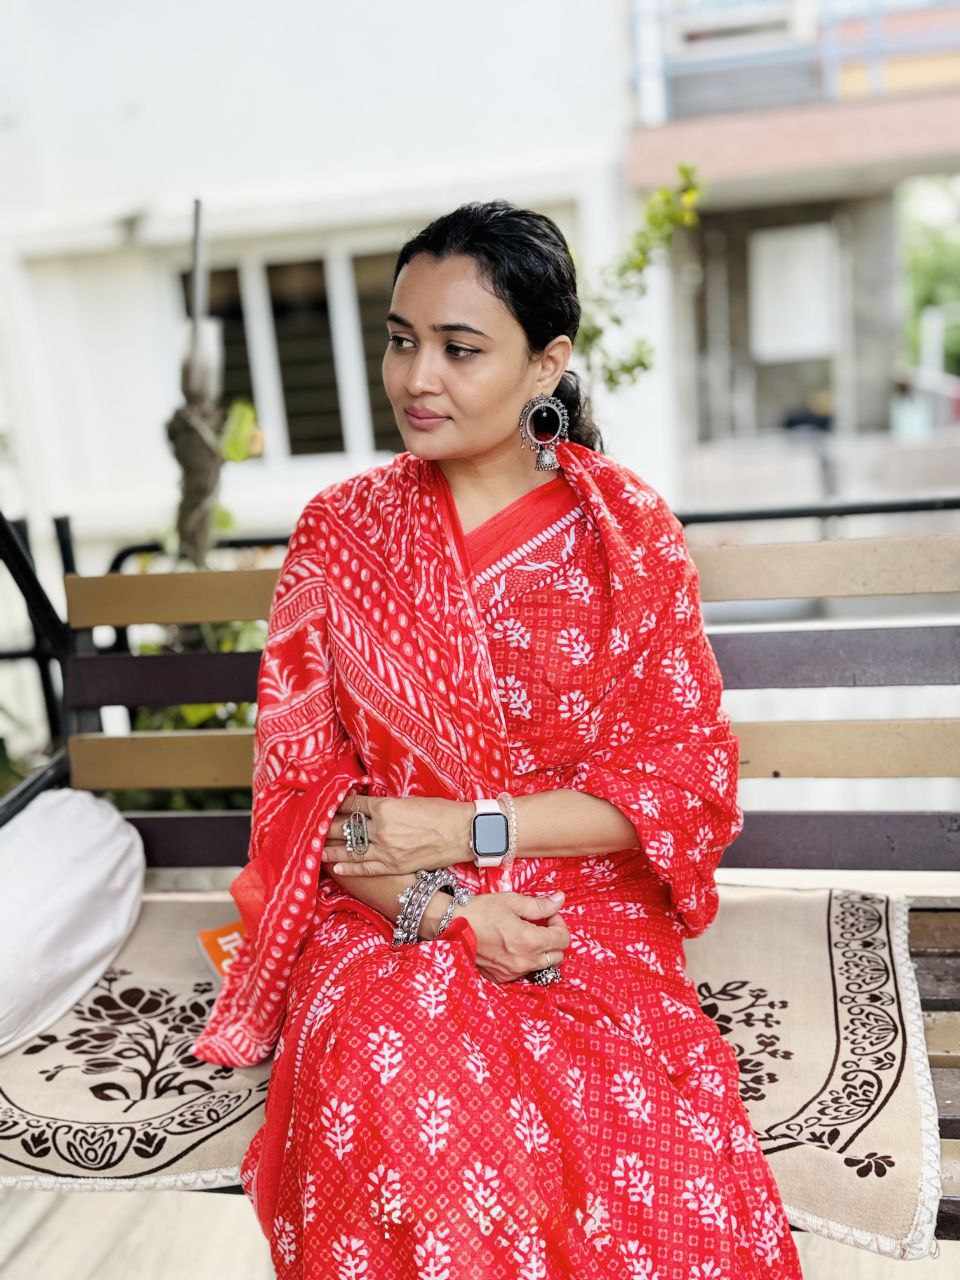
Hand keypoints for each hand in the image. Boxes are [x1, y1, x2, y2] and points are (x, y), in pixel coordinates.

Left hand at [322, 792, 471, 876]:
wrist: (463, 832)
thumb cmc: (441, 811)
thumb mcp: (410, 800)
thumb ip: (387, 804)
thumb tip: (370, 806)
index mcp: (385, 806)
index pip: (353, 805)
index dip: (338, 805)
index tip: (328, 805)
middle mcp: (381, 828)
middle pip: (346, 827)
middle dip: (328, 827)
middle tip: (313, 827)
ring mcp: (386, 849)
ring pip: (350, 849)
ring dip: (331, 848)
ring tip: (315, 847)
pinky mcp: (394, 866)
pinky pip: (365, 868)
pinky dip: (349, 867)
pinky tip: (336, 866)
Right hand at [454, 891, 569, 984]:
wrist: (451, 927)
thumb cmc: (480, 911)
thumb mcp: (512, 902)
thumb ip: (539, 905)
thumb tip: (559, 900)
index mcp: (529, 941)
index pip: (563, 940)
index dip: (560, 924)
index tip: (550, 915)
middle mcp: (523, 961)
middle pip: (557, 956)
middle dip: (554, 939)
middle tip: (541, 925)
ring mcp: (512, 972)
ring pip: (541, 966)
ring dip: (541, 951)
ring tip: (526, 934)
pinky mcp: (501, 977)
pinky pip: (523, 971)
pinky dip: (525, 960)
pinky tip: (513, 946)